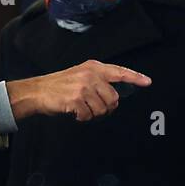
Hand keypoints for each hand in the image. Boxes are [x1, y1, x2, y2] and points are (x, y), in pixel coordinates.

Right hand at [7, 60, 151, 121]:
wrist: (37, 91)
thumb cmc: (59, 86)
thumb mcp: (80, 75)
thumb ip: (97, 80)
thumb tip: (114, 95)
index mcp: (93, 67)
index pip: (119, 71)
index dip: (135, 77)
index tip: (147, 82)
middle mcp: (90, 75)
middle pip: (113, 98)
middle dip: (106, 108)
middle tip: (93, 108)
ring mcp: (83, 87)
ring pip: (103, 109)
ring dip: (93, 114)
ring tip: (82, 109)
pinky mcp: (76, 99)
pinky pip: (89, 115)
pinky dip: (82, 118)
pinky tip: (74, 112)